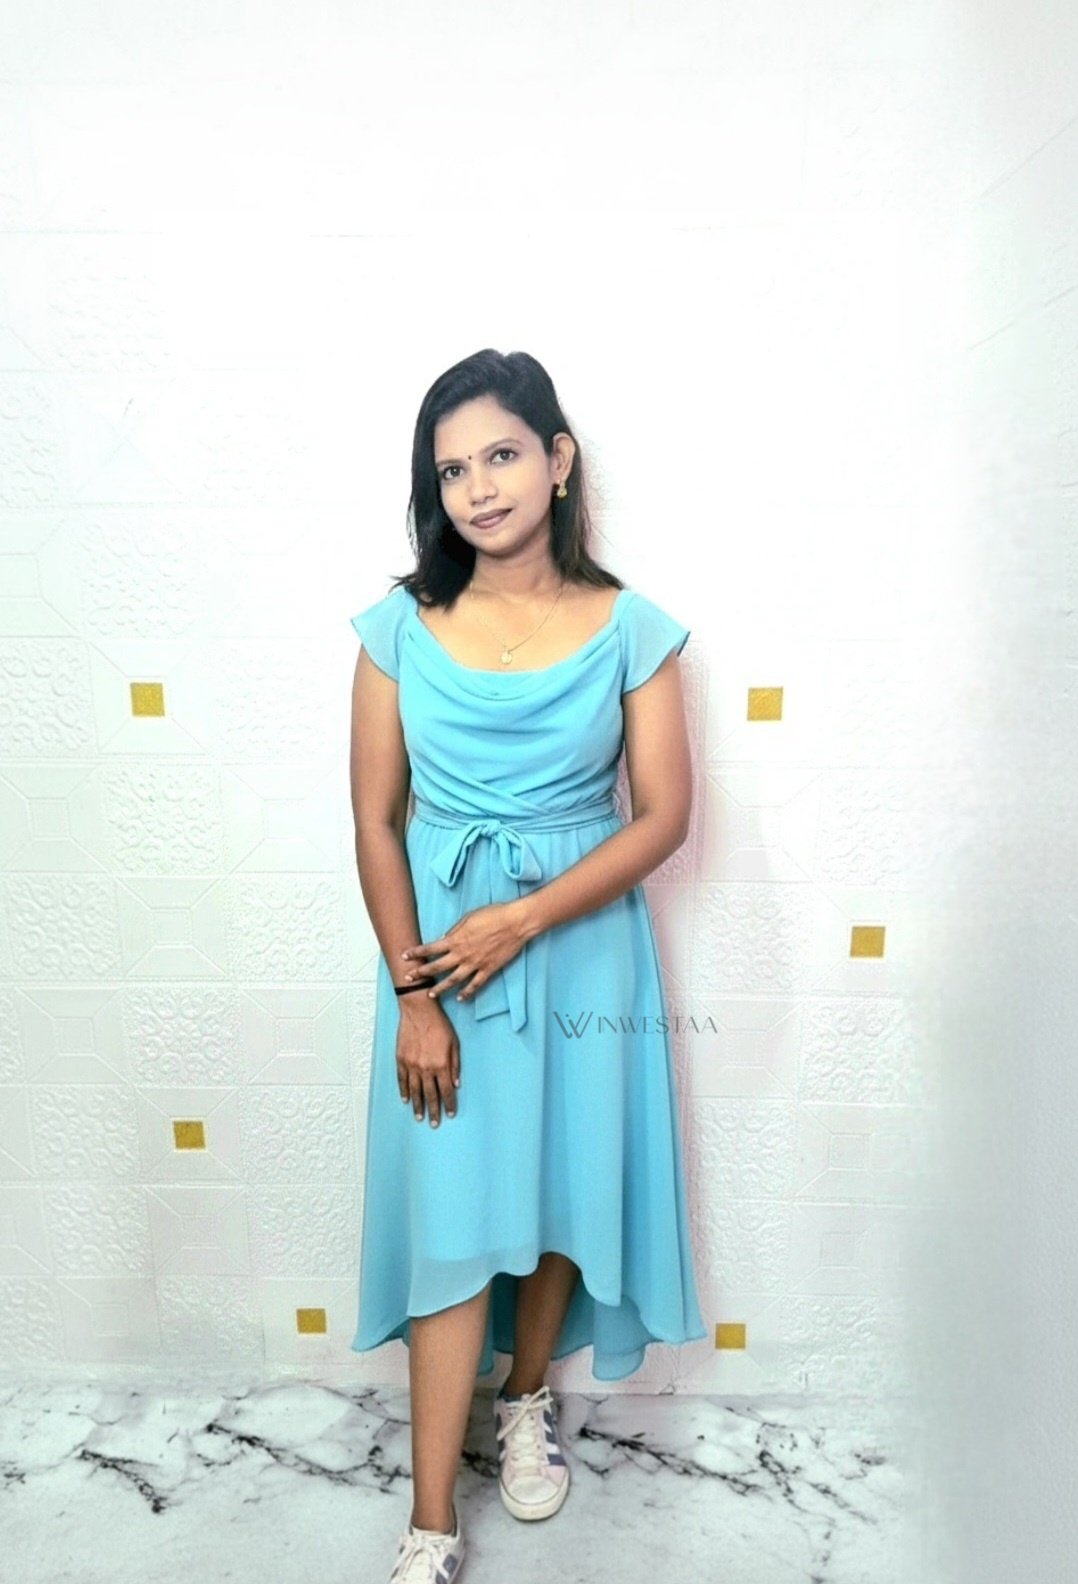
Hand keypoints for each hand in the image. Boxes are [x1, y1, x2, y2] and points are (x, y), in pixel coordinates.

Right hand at [396, 995, 458, 1126]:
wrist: (419, 1010)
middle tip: (434, 1124)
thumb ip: (455, 1066)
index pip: (446, 1091)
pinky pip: (402, 1080)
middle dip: (433, 1111)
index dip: (449, 1104)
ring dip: (417, 1106)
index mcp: (441, 1065)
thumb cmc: (439, 1024)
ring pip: (414, 1091)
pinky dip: (404, 1091)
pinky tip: (406, 1100)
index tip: (450, 1114)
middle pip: (430, 1095)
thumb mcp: (454, 1044)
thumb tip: (455, 1084)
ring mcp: (411, 1065)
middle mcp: (425, 1069)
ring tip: (420, 1117)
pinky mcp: (401, 1060)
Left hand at [401, 901, 529, 1004]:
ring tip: (430, 995)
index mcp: (456, 940)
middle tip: (408, 978)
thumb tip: (444, 937)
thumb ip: (455, 930)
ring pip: (453, 980)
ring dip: (440, 988)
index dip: (416, 953)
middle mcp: (462, 954)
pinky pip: (475, 984)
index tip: (404, 956)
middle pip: (437, 967)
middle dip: (421, 973)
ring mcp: (475, 964)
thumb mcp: (469, 917)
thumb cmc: (493, 915)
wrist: (515, 923)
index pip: (430, 948)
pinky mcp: (488, 970)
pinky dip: (467, 992)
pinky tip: (460, 998)